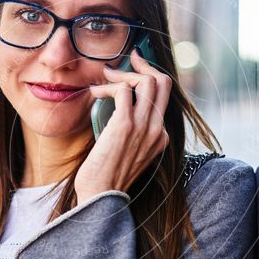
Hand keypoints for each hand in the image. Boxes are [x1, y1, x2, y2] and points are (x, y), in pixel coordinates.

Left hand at [74, 48, 171, 204]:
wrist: (101, 198)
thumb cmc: (106, 178)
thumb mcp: (126, 153)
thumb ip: (129, 131)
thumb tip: (117, 106)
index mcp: (159, 137)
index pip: (163, 96)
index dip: (148, 77)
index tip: (134, 67)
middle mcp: (157, 130)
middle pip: (163, 83)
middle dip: (144, 66)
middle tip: (127, 61)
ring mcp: (144, 127)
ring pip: (147, 82)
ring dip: (123, 75)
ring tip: (104, 78)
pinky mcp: (125, 126)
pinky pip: (123, 90)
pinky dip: (107, 87)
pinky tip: (94, 94)